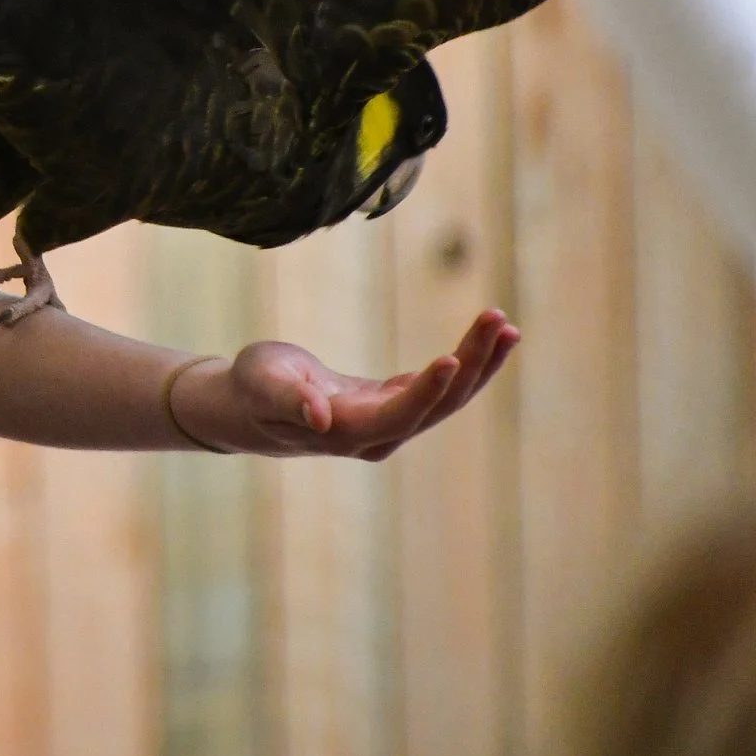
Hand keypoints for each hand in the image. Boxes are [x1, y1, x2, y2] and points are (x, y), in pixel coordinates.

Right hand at [173, 308, 516, 459]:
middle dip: (471, 364)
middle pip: (438, 406)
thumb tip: (319, 416)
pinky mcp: (393, 406)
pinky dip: (467, 363)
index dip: (427, 391)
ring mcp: (389, 424)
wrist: (248, 406)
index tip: (451, 357)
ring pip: (447, 399)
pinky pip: (440, 388)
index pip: (399, 415)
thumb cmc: (251, 389)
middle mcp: (376, 436)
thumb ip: (289, 398)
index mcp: (346, 432)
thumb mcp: (262, 383)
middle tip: (497, 320)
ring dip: (479, 363)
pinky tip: (488, 338)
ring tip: (507, 326)